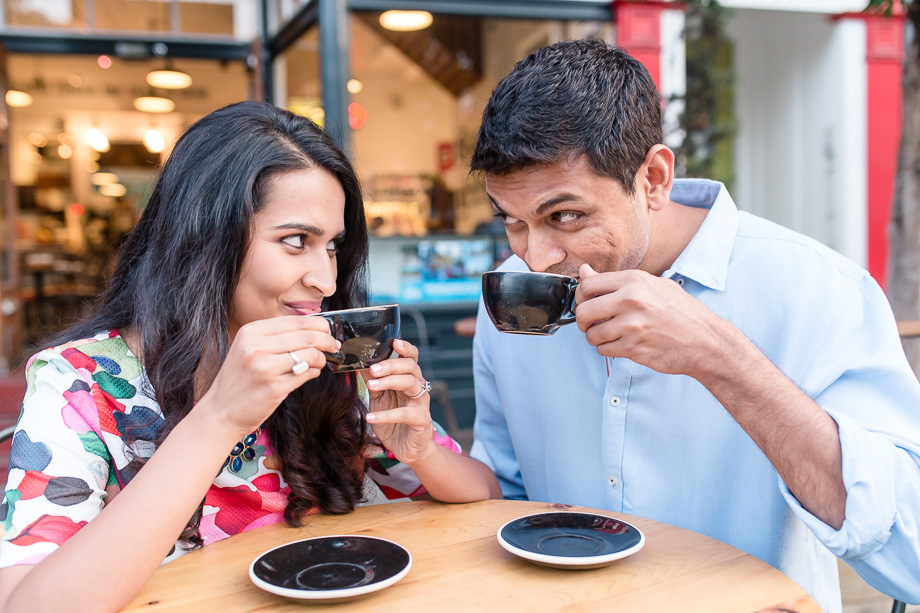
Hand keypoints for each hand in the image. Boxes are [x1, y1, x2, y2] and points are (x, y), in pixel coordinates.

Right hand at [201, 315, 340, 434]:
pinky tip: (310, 373)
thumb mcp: (248, 348)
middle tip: (334, 345)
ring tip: (319, 362)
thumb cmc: (239, 379)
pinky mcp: (274, 387)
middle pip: (307, 336)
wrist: (220, 411)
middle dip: (327, 340)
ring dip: (321, 358)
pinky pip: (307, 374)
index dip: (319, 325)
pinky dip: (314, 372)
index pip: (296, 321)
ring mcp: (265, 367)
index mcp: (251, 331)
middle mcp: (257, 346)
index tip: (328, 331)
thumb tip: (314, 328)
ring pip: (310, 354)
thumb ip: (276, 337)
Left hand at [363, 339, 434, 464]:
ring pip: (411, 384)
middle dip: (391, 365)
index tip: (394, 342)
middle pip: (410, 367)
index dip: (406, 348)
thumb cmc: (393, 419)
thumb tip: (357, 362)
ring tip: (370, 386)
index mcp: (408, 378)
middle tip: (373, 370)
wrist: (406, 447)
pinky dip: (386, 415)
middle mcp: (418, 387)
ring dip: (390, 382)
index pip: (411, 357)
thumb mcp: (379, 397)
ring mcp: (421, 403)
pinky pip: (405, 414)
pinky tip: (370, 417)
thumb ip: (372, 379)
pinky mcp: (421, 420)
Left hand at [574, 263, 728, 376]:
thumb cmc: (681, 312)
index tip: (585, 303)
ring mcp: (632, 326)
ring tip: (610, 334)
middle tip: (592, 323)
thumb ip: (616, 280)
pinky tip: (621, 344)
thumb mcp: (653, 285)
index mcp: (634, 281)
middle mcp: (631, 301)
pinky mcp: (633, 348)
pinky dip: (608, 349)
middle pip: (583, 311)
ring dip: (596, 337)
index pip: (587, 285)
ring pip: (591, 334)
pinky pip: (603, 350)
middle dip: (583, 320)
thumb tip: (584, 271)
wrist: (705, 340)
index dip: (580, 296)